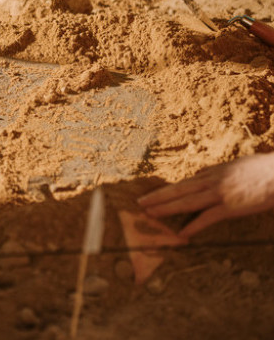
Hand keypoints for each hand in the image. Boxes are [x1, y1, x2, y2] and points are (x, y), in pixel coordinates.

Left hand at [138, 153, 273, 237]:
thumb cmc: (260, 170)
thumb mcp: (232, 166)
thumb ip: (214, 173)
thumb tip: (198, 176)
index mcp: (211, 172)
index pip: (182, 183)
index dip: (165, 190)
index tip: (150, 195)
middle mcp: (211, 181)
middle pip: (178, 190)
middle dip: (157, 197)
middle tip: (139, 203)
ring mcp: (219, 193)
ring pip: (187, 202)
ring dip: (166, 208)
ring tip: (150, 214)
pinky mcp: (231, 206)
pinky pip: (208, 217)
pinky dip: (194, 225)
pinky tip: (182, 233)